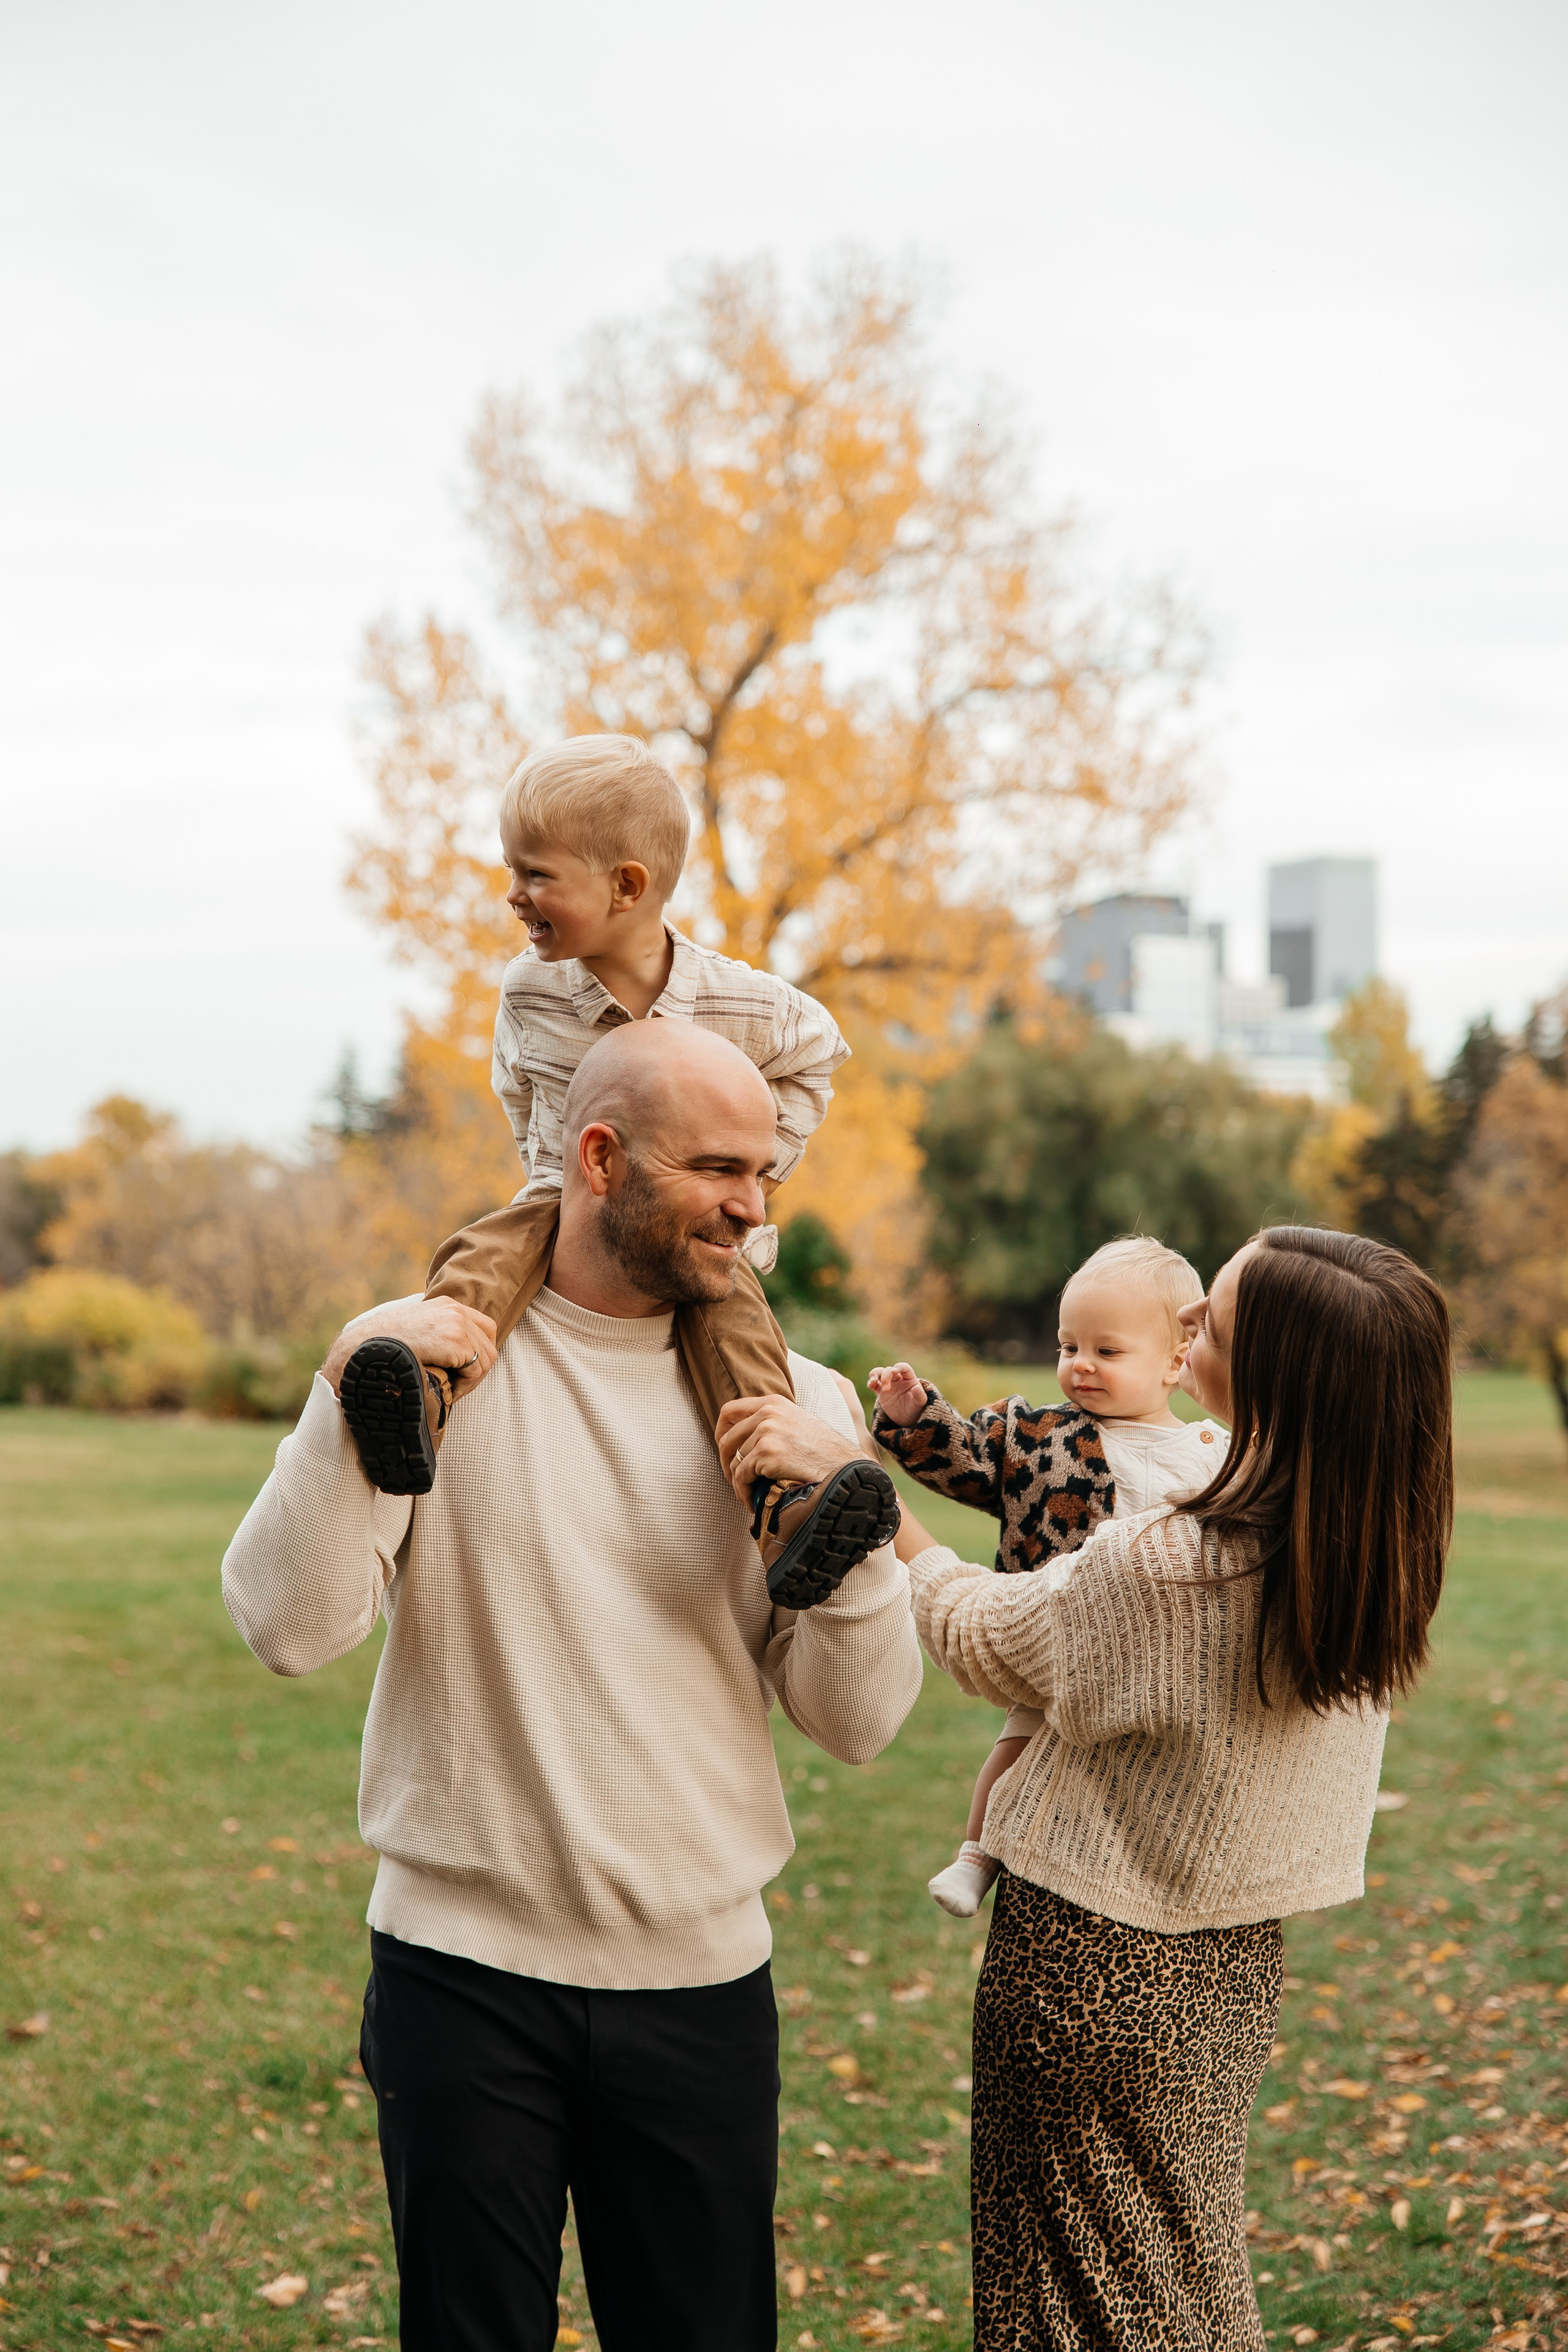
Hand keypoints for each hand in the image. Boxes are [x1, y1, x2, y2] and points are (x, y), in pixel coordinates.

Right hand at [321, 1297, 498, 1400]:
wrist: (361, 1350)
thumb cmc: (380, 1348)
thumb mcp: (411, 1331)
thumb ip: (433, 1334)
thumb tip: (449, 1359)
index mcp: (444, 1305)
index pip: (483, 1327)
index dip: (477, 1353)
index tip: (461, 1371)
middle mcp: (454, 1310)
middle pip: (489, 1343)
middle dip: (477, 1368)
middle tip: (458, 1385)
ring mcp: (457, 1324)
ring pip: (486, 1359)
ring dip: (470, 1380)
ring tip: (450, 1390)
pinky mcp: (456, 1341)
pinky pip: (476, 1371)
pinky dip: (465, 1386)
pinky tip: (447, 1391)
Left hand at [714, 1396, 860, 1507]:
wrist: (844, 1467)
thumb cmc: (824, 1452)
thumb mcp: (798, 1423)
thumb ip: (773, 1422)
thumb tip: (744, 1438)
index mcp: (774, 1402)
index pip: (729, 1410)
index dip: (721, 1432)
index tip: (725, 1451)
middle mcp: (768, 1413)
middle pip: (726, 1439)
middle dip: (726, 1463)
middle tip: (735, 1481)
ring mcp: (767, 1432)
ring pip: (734, 1462)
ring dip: (738, 1483)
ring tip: (748, 1495)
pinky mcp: (767, 1453)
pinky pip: (741, 1477)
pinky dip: (743, 1493)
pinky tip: (752, 1502)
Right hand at [866, 1362, 925, 1427]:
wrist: (907, 1419)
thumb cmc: (915, 1409)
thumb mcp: (920, 1403)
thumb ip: (919, 1395)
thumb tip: (916, 1388)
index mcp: (909, 1379)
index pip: (904, 1367)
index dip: (898, 1367)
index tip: (894, 1372)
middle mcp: (898, 1379)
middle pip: (889, 1370)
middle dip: (885, 1377)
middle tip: (886, 1390)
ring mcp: (888, 1384)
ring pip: (879, 1372)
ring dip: (874, 1375)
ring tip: (872, 1383)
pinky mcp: (880, 1391)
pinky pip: (874, 1384)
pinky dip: (870, 1383)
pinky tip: (870, 1386)